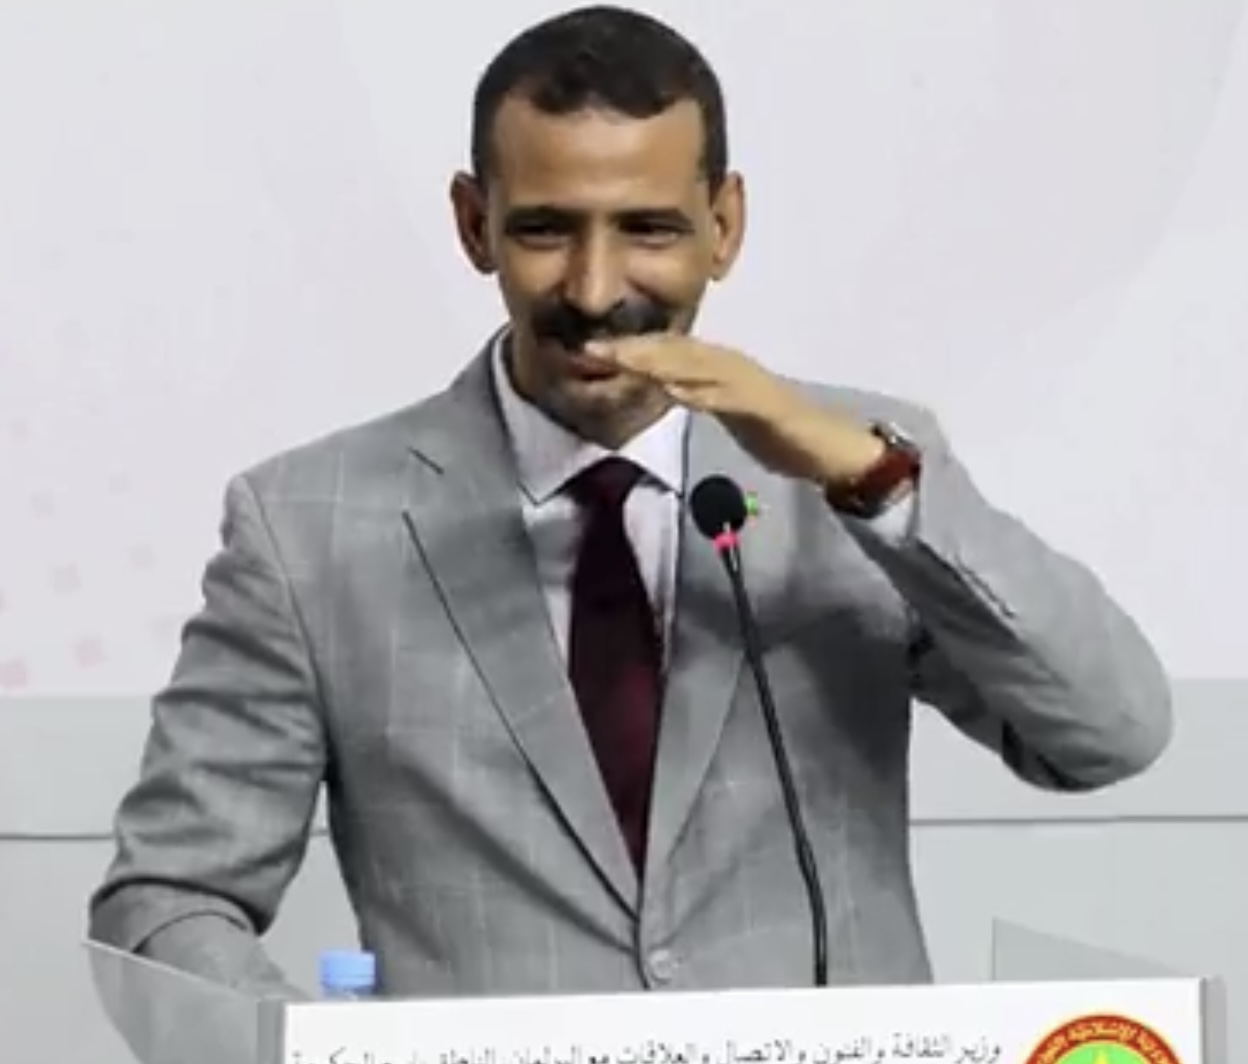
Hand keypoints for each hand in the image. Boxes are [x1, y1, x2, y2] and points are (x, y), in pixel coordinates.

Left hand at [584, 334, 884, 484]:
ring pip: (698, 366)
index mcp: (720, 367)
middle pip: (677, 351)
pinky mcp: (766, 406)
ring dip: (660, 361)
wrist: (828, 446)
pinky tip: (676, 390)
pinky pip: (729, 396)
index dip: (630, 348)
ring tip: (624, 360)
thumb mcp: (724, 408)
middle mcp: (731, 366)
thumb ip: (694, 393)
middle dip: (635, 348)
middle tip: (594, 347)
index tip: (591, 348)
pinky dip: (701, 392)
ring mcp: (749, 384)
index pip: (669, 352)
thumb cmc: (776, 430)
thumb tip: (659, 383)